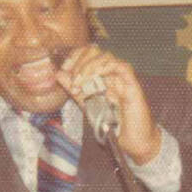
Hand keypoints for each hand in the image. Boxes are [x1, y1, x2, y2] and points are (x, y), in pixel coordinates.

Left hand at [57, 45, 160, 163]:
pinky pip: (122, 66)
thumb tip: (58, 74)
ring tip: (81, 83)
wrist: (131, 140)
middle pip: (96, 51)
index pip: (87, 53)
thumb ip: (74, 89)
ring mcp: (123, 78)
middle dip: (80, 61)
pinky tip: (96, 78)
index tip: (64, 70)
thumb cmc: (113, 124)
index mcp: (101, 75)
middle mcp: (112, 73)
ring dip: (89, 67)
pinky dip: (106, 68)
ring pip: (107, 57)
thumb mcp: (87, 104)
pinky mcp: (133, 85)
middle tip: (73, 79)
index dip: (74, 57)